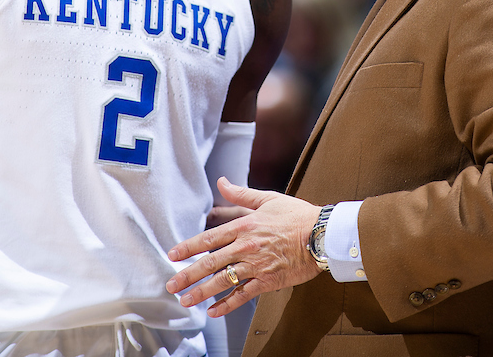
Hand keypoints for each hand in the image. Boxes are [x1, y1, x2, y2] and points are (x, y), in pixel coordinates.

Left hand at [166, 176, 323, 316]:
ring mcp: (255, 265)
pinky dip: (227, 304)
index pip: (209, 238)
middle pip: (210, 263)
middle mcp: (245, 246)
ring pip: (222, 281)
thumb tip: (222, 181)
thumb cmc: (297, 215)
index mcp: (244, 225)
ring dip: (201, 292)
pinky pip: (243, 295)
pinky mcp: (267, 281)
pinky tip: (214, 311)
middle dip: (187, 275)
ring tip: (186, 300)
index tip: (173, 255)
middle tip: (171, 284)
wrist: (321, 235)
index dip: (188, 247)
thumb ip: (242, 194)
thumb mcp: (268, 199)